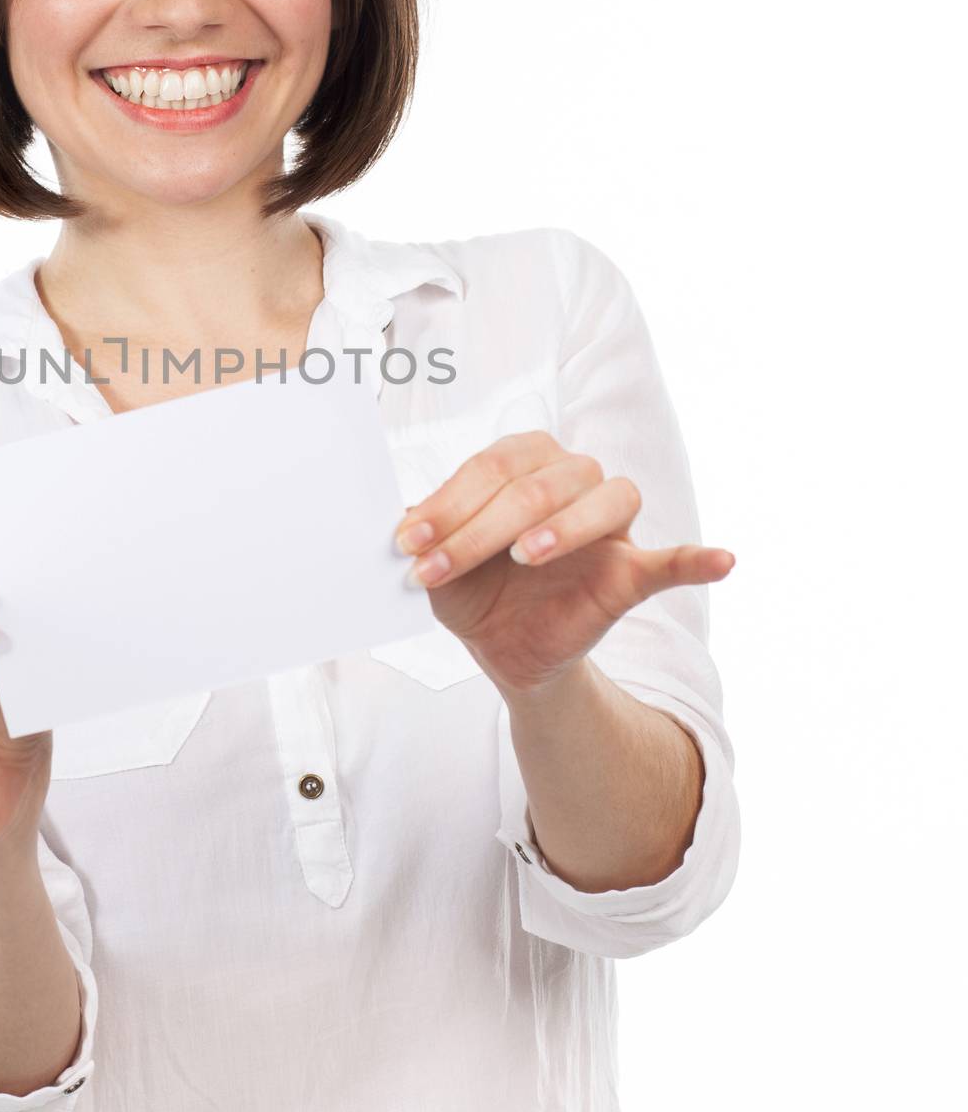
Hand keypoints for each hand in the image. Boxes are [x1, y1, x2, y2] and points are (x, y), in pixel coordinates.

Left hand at [394, 431, 734, 698]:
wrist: (504, 649)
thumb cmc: (472, 590)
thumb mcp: (437, 564)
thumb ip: (422, 533)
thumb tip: (388, 516)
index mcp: (523, 462)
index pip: (489, 468)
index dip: (447, 504)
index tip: (407, 542)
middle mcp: (571, 479)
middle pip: (538, 482)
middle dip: (480, 527)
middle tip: (437, 567)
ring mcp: (607, 526)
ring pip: (604, 499)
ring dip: (563, 526)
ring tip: (524, 557)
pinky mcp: (630, 572)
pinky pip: (671, 560)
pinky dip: (697, 558)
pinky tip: (723, 561)